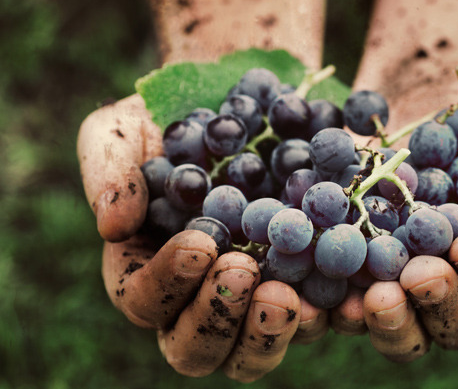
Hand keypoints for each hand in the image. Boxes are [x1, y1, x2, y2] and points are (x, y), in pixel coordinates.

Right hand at [77, 94, 328, 380]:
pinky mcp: (306, 285)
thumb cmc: (173, 120)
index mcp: (150, 272)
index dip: (168, 282)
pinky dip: (330, 315)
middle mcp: (201, 297)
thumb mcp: (125, 129)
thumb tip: (113, 226)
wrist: (246, 104)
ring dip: (270, 334)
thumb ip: (109, 171)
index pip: (145, 300)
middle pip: (198, 348)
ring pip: (254, 353)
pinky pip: (317, 319)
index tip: (201, 242)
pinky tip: (348, 294)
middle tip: (245, 273)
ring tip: (288, 296)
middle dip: (218, 319)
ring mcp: (255, 297)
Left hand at [332, 80, 457, 360]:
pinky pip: (344, 296)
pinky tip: (317, 290)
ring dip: (386, 319)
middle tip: (419, 276)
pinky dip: (331, 300)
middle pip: (454, 325)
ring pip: (399, 324)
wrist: (429, 96)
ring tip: (371, 298)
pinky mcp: (356, 264)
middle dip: (438, 304)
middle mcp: (456, 286)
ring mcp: (403, 281)